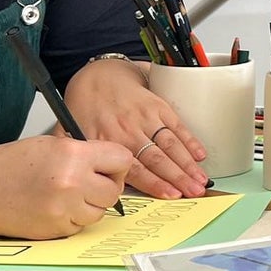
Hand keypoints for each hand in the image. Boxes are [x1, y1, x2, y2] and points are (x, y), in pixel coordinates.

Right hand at [0, 134, 131, 237]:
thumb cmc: (11, 165)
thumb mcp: (53, 145)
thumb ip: (87, 152)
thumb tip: (115, 162)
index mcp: (73, 155)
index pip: (122, 159)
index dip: (117, 163)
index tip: (109, 165)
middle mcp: (72, 183)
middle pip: (114, 190)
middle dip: (106, 185)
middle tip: (88, 181)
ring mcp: (65, 209)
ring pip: (101, 211)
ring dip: (90, 204)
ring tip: (68, 194)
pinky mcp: (58, 229)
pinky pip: (82, 225)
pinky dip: (74, 218)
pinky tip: (56, 206)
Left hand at [66, 58, 208, 197]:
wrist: (100, 76)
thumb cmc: (87, 107)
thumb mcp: (70, 132)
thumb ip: (75, 158)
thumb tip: (75, 184)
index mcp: (107, 140)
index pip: (135, 167)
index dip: (155, 183)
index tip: (171, 195)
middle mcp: (128, 129)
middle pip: (158, 158)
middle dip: (178, 177)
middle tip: (193, 192)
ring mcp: (146, 117)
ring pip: (170, 144)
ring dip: (188, 163)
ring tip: (200, 180)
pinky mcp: (159, 107)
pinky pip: (177, 126)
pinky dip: (190, 141)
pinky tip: (200, 155)